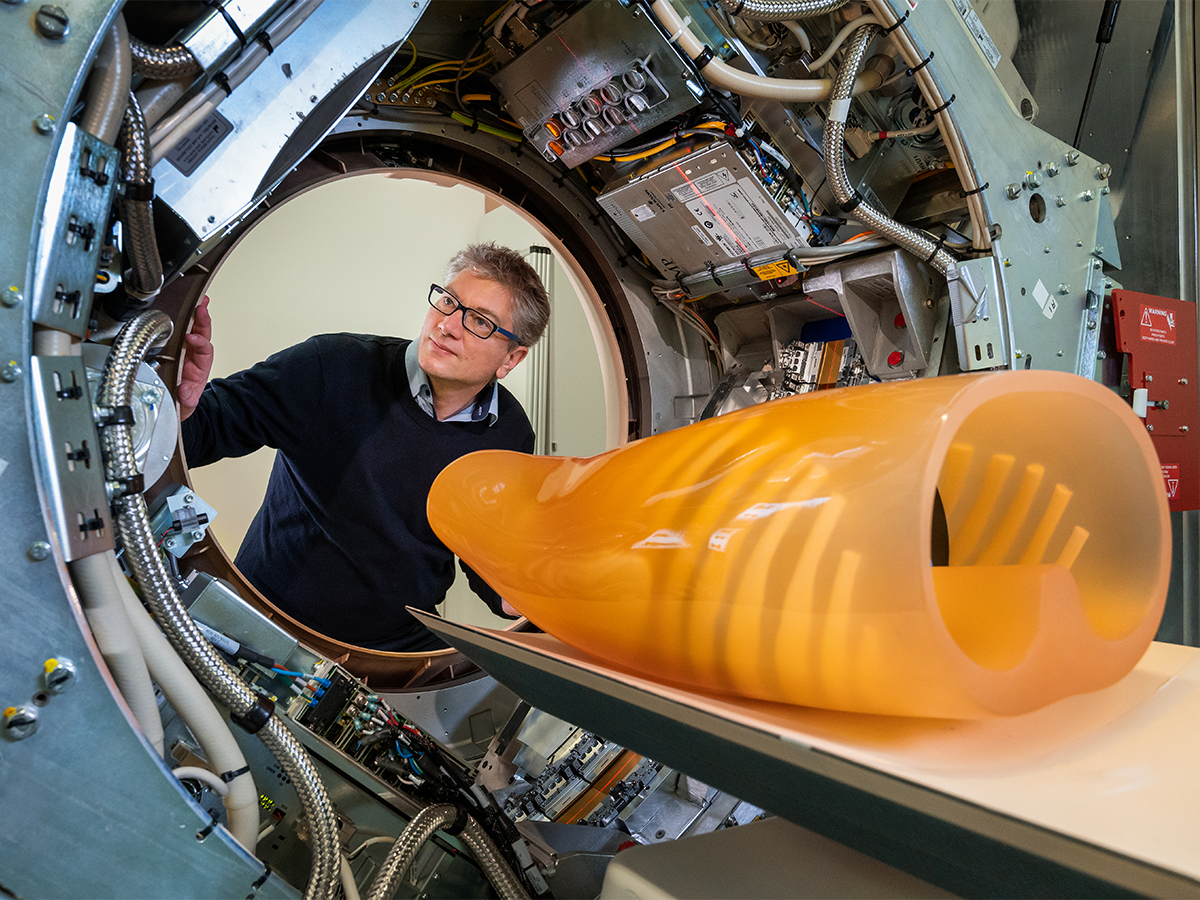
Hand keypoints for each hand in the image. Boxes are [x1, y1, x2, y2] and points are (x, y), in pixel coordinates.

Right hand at [178, 295, 212, 421]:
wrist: (174, 405)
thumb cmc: (181, 400)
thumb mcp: (185, 403)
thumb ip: (186, 398)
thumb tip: (184, 391)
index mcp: (200, 366)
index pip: (204, 350)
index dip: (200, 342)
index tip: (192, 338)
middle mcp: (193, 355)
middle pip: (201, 334)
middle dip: (202, 319)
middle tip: (201, 306)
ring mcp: (183, 350)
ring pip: (191, 329)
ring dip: (195, 315)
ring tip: (198, 300)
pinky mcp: (172, 348)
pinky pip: (177, 331)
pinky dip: (180, 319)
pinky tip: (179, 307)